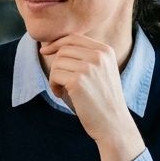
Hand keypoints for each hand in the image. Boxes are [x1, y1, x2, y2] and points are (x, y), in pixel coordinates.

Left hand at [39, 34, 144, 160]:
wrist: (113, 123)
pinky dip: (53, 86)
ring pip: (57, 62)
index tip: (46, 51)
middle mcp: (99, 56)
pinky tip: (61, 95)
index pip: (74, 37)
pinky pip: (54, 76)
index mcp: (105, 51)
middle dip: (56, 65)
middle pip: (63, 50)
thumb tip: (53, 45)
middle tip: (59, 81)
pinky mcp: (78, 81)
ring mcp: (89, 67)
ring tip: (63, 90)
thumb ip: (84, 56)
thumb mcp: (100, 71)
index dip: (57, 43)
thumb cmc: (102, 99)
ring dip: (54, 77)